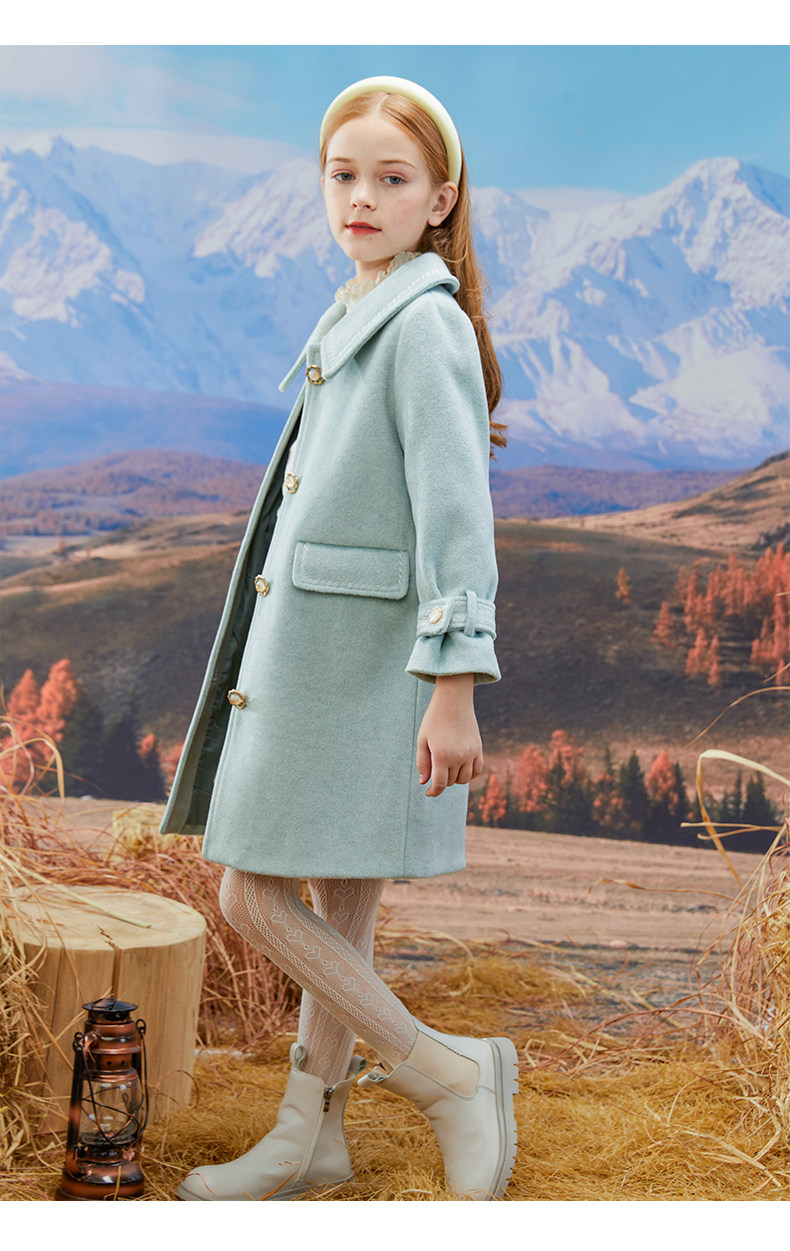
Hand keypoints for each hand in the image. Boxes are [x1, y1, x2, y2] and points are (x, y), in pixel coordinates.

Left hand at [416, 673, 483, 797]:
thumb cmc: (434, 720)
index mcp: (441, 755)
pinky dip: (470, 774)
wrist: (453, 701)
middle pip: (451, 782)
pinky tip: (461, 769)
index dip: (433, 792)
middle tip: (435, 770)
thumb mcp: (422, 740)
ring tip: (447, 768)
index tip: (429, 792)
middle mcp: (458, 757)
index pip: (439, 784)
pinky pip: (477, 770)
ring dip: (455, 779)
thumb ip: (422, 763)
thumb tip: (424, 782)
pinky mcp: (478, 748)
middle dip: (442, 780)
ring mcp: (471, 753)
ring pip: (465, 779)